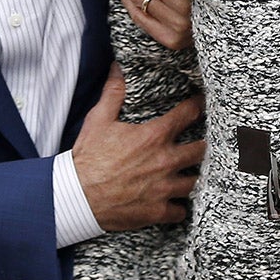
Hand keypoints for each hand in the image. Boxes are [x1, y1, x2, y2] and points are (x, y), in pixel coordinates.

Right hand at [70, 65, 203, 230]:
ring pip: (195, 181)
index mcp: (154, 136)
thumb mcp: (98, 120)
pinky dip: (178, 206)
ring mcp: (164, 188)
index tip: (200, 105)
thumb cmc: (88, 157)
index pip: (189, 114)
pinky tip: (173, 201)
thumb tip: (118, 68)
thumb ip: (114, 92)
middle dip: (203, 145)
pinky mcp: (158, 211)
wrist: (76, 196)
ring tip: (190, 172)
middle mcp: (165, 161)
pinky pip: (181, 210)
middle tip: (202, 143)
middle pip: (201, 150)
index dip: (197, 107)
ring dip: (193, 176)